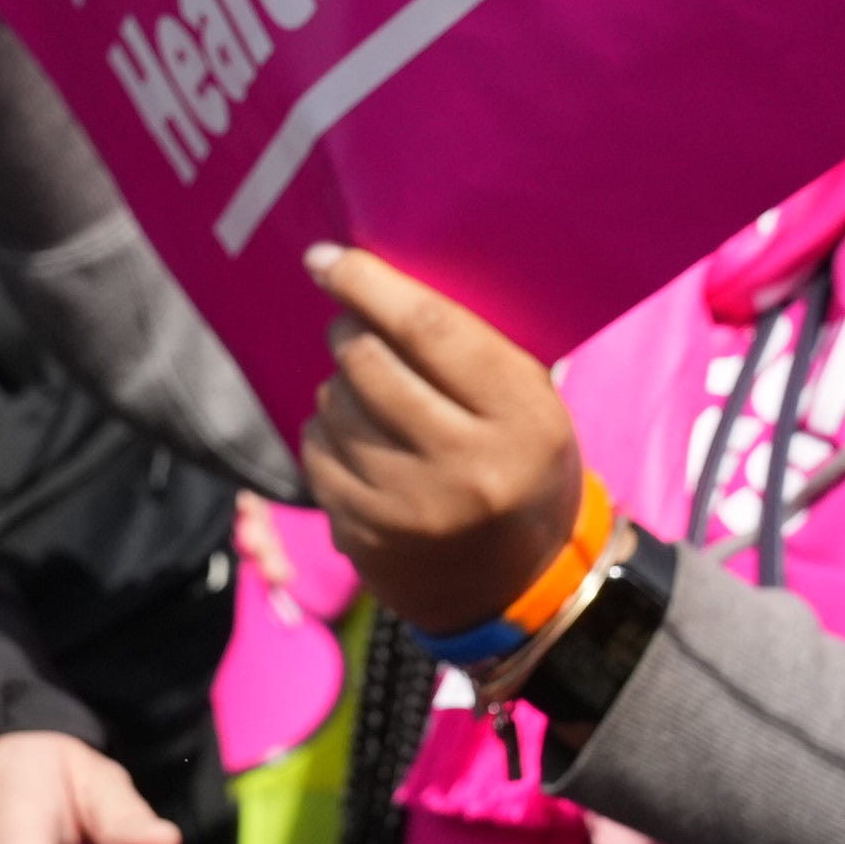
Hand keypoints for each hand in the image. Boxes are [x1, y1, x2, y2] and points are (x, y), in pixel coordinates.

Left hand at [299, 246, 587, 633]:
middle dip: (349, 329)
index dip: (369, 284)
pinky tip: (353, 440)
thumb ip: (467, 346)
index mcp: (520, 418)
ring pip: (333, 407)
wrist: (519, 585)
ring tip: (367, 395)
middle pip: (369, 362)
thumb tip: (364, 278)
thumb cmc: (521, 463)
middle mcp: (465, 468)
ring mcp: (409, 510)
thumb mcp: (528, 401)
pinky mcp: (366, 538)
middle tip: (354, 325)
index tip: (326, 258)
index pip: (430, 328)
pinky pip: (315, 455)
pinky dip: (324, 434)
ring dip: (337, 387)